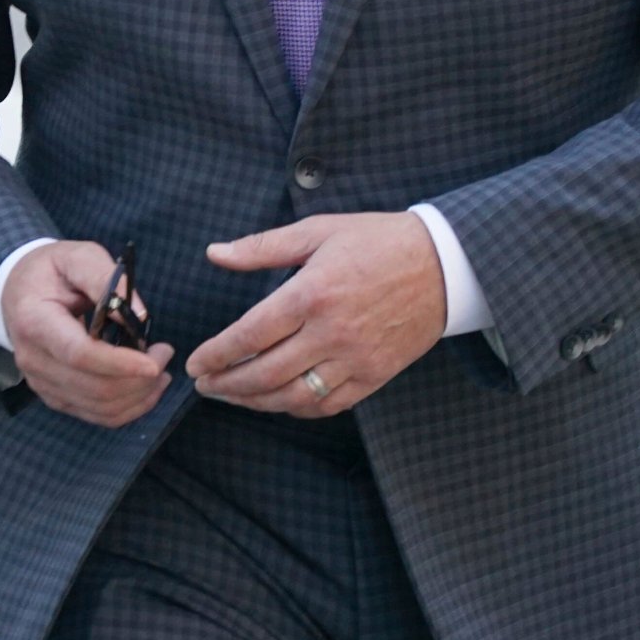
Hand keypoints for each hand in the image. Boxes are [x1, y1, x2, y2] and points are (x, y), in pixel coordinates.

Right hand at [3, 241, 175, 427]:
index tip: (155, 362)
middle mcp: (33, 359)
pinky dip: (127, 408)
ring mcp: (41, 382)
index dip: (120, 363)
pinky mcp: (53, 396)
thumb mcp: (76, 256)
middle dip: (139, 379)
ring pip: (98, 407)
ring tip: (161, 371)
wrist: (17, 291)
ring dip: (139, 396)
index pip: (79, 354)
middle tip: (165, 353)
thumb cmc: (51, 271)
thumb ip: (106, 279)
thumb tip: (139, 314)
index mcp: (35, 321)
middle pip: (93, 387)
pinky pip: (95, 415)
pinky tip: (146, 388)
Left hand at [184, 212, 446, 417]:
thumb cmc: (377, 241)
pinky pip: (328, 405)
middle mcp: (331, 332)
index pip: (249, 335)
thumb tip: (214, 254)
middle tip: (205, 386)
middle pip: (264, 374)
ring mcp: (355, 359)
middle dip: (226, 386)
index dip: (216, 354)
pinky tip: (279, 401)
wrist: (444, 263)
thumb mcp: (318, 230)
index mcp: (311, 293)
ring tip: (233, 397)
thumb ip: (262, 247)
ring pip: (293, 397)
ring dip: (255, 403)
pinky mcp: (375, 375)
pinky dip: (297, 409)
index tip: (196, 363)